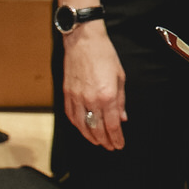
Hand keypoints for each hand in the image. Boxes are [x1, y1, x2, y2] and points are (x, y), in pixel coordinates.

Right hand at [60, 20, 125, 150]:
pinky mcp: (67, 93)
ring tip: (97, 141)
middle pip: (97, 129)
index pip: (112, 125)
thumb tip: (122, 117)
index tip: (119, 144)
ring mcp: (76, 97)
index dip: (116, 138)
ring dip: (90, 136)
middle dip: (104, 140)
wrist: (84, 41)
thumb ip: (121, 100)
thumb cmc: (104, 55)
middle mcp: (90, 100)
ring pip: (82, 125)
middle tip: (110, 146)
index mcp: (107, 96)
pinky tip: (82, 128)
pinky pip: (71, 115)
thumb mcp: (120, 77)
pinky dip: (77, 125)